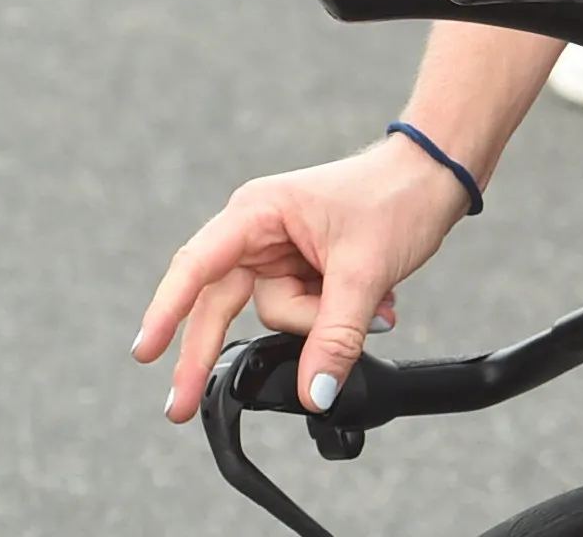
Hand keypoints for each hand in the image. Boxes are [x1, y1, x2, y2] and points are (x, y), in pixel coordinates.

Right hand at [132, 139, 470, 422]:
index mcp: (257, 213)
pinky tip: (375, 305)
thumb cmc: (396, 196)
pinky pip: (303, 313)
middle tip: (180, 407)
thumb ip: (334, 336)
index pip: (198, 266)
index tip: (145, 351)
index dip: (166, 310)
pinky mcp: (302, 268)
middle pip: (220, 304)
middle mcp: (258, 231)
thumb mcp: (365, 271)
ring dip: (322, 323)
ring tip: (374, 304)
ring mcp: (279, 252)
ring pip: (274, 315)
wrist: (437, 176)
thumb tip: (314, 392)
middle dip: (209, 352)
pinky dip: (333, 319)